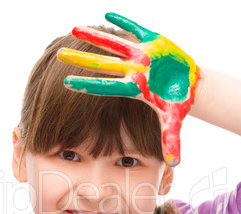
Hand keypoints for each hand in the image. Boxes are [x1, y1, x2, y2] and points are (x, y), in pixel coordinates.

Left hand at [57, 12, 200, 166]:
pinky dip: (124, 21)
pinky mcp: (153, 42)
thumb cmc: (176, 104)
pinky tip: (108, 12)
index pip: (105, 87)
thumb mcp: (173, 122)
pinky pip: (136, 29)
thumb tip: (174, 165)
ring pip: (114, 44)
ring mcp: (141, 56)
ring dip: (95, 37)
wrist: (188, 86)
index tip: (65, 82)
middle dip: (81, 60)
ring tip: (74, 28)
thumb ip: (171, 141)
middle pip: (102, 64)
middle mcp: (132, 71)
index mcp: (133, 89)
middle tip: (60, 54)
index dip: (86, 85)